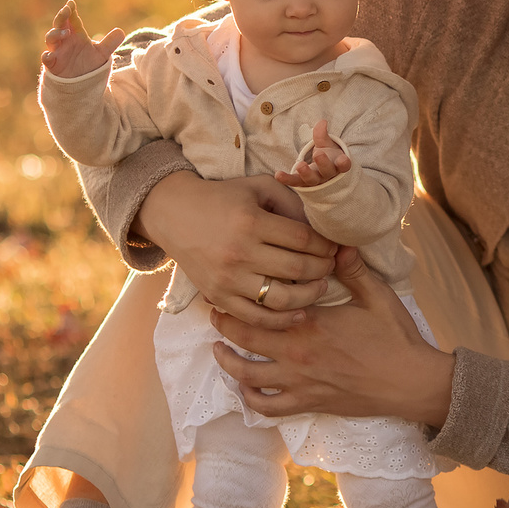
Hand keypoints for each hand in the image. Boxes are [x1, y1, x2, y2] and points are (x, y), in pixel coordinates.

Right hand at [42, 0, 125, 78]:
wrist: (82, 83)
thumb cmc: (89, 64)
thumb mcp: (102, 54)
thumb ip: (110, 43)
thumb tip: (121, 32)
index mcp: (76, 35)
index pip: (72, 19)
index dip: (70, 11)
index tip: (71, 3)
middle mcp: (65, 40)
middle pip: (59, 24)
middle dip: (61, 16)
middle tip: (66, 10)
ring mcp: (57, 51)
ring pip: (51, 38)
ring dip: (56, 33)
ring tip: (66, 32)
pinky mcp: (53, 64)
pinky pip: (47, 59)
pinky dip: (47, 57)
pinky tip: (49, 56)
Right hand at [137, 170, 338, 324]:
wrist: (174, 214)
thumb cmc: (222, 198)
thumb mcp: (257, 187)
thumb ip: (291, 202)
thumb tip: (319, 227)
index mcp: (251, 222)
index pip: (302, 239)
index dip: (325, 245)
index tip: (334, 247)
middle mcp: (240, 253)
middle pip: (296, 268)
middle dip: (323, 269)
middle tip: (330, 266)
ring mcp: (228, 279)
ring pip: (281, 298)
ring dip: (308, 296)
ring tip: (319, 288)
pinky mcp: (218, 296)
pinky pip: (256, 317)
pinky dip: (281, 320)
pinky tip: (298, 313)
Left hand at [209, 249, 455, 427]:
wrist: (410, 381)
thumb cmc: (395, 337)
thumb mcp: (377, 295)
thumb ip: (353, 269)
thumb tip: (336, 242)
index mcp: (311, 321)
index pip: (263, 306)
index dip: (240, 296)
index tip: (228, 286)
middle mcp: (297, 352)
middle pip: (245, 338)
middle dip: (224, 325)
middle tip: (215, 313)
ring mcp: (300, 381)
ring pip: (247, 375)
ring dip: (227, 362)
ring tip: (218, 350)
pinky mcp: (308, 402)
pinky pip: (268, 407)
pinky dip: (250, 399)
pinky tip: (245, 389)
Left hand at [271, 119, 350, 189]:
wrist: (321, 171)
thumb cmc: (328, 155)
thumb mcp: (326, 144)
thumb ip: (323, 135)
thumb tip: (322, 122)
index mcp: (337, 164)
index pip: (343, 165)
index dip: (344, 163)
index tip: (343, 159)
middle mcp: (328, 174)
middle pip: (327, 171)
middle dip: (323, 163)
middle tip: (318, 154)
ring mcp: (315, 180)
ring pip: (312, 180)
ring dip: (306, 173)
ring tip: (299, 165)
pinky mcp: (302, 183)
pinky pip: (295, 182)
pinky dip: (287, 179)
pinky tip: (278, 174)